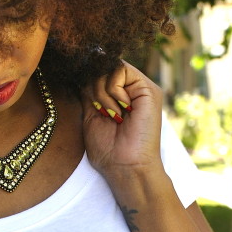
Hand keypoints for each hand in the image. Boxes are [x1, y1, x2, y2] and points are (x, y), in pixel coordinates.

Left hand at [81, 60, 164, 179]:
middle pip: (102, 66)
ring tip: (112, 115)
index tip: (91, 107)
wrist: (125, 166)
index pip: (97, 72)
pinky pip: (120, 70)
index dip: (87, 83)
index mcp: (119, 95)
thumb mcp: (90, 114)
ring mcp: (141, 88)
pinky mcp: (148, 88)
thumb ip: (89, 91)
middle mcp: (131, 89)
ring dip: (102, 92)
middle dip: (93, 89)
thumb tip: (83, 67)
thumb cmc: (108, 149)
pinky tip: (121, 110)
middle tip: (102, 114)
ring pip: (109, 66)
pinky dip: (113, 90)